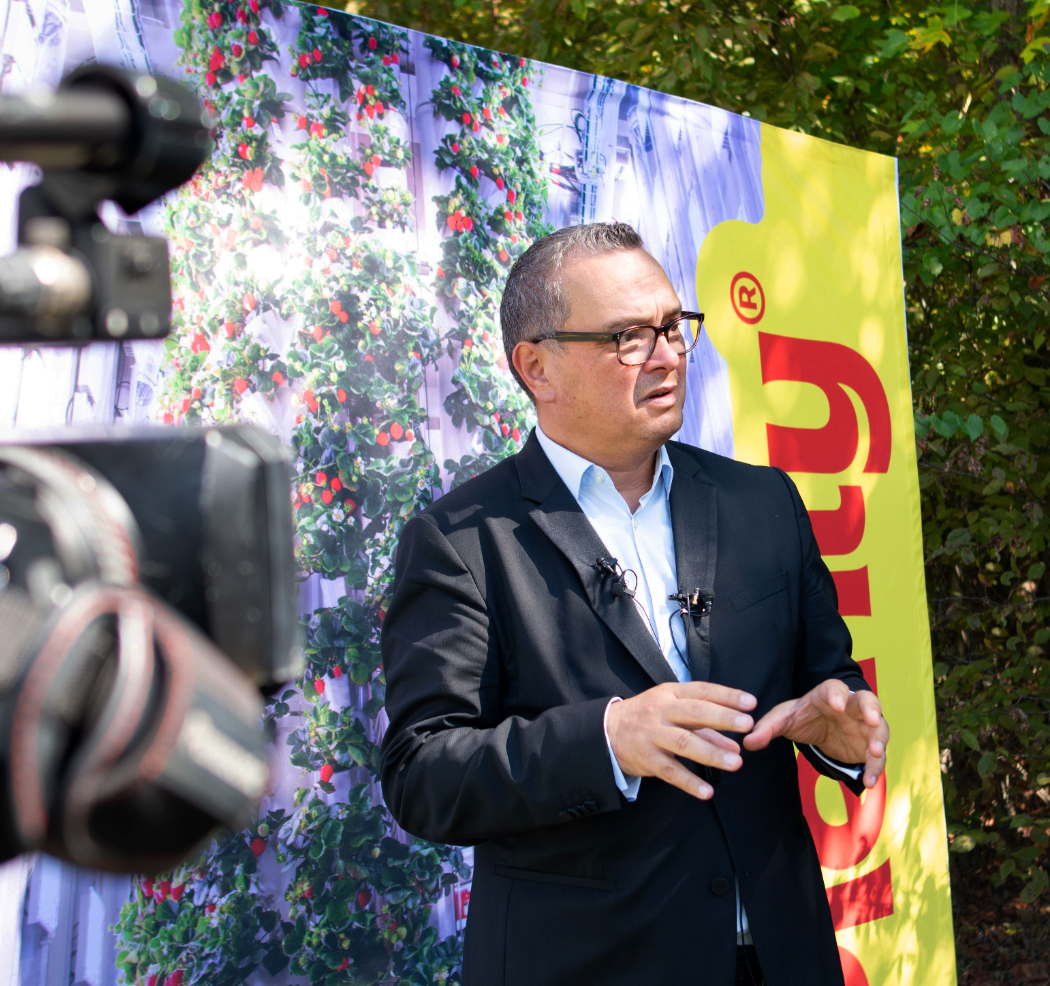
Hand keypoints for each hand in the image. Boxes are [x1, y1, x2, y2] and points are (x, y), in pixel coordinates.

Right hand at [606, 682, 756, 799]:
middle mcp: (661, 711)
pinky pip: (670, 772)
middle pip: (694, 713)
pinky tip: (707, 792)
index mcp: (670, 694)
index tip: (750, 702)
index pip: (701, 691)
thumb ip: (705, 727)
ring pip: (684, 743)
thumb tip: (734, 743)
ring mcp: (652, 735)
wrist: (608, 731)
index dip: (726, 695)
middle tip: (748, 726)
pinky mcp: (646, 758)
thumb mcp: (671, 710)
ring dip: (712, 753)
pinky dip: (689, 782)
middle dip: (723, 718)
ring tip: (736, 763)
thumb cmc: (647, 716)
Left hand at [742, 679, 888, 787]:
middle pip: (868, 701)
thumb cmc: (801, 717)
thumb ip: (765, 728)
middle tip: (872, 721)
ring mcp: (863, 726)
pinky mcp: (868, 746)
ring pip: (879, 729)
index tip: (837, 705)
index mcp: (827, 695)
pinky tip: (868, 782)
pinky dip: (875, 768)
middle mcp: (851, 707)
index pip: (835, 688)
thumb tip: (747, 742)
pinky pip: (877, 757)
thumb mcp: (782, 720)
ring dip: (879, 740)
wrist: (817, 728)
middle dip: (872, 709)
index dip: (838, 694)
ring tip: (873, 753)